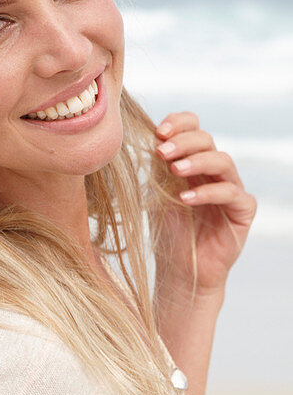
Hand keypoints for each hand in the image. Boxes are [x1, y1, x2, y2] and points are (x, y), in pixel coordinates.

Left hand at [153, 112, 256, 296]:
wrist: (180, 270)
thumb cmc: (168, 232)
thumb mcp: (157, 193)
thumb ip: (158, 167)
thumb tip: (152, 138)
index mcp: (193, 162)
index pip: (193, 129)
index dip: (179, 124)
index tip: (158, 132)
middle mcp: (214, 172)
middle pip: (207, 140)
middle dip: (183, 141)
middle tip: (162, 151)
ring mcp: (231, 189)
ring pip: (222, 161)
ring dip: (197, 161)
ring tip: (174, 170)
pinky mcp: (243, 210)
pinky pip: (231, 192)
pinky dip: (207, 192)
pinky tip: (185, 199)